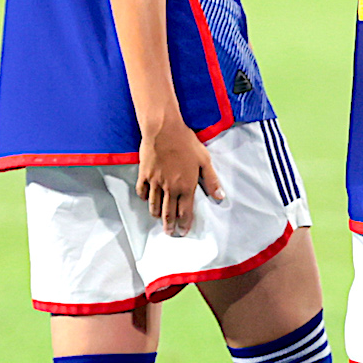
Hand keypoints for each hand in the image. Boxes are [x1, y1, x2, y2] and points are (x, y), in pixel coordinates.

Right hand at [137, 119, 222, 236]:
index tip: (183, 232)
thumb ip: (211, 180)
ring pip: (154, 204)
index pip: (185, 212)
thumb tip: (220, 196)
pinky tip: (147, 200)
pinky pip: (142, 191)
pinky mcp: (144, 174)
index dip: (184, 224)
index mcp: (186, 186)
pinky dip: (144, 198)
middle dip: (169, 225)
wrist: (163, 129)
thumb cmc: (186, 142)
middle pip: (168, 212)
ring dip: (156, 214)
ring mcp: (155, 182)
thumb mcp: (204, 160)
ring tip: (158, 220)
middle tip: (169, 233)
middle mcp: (170, 188)